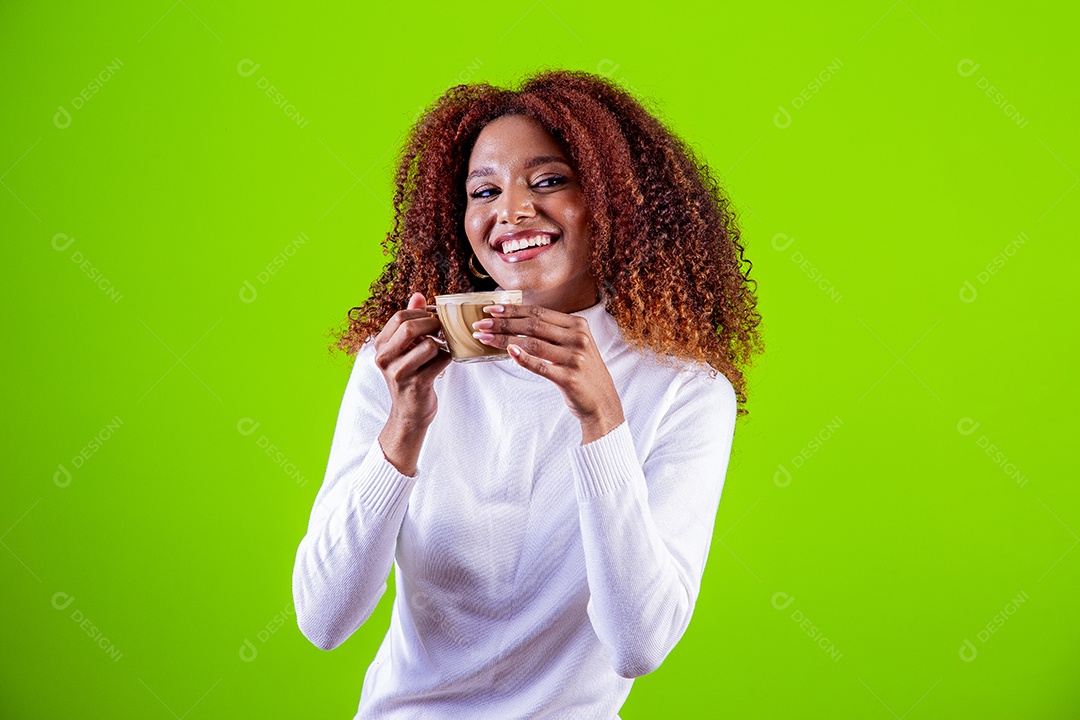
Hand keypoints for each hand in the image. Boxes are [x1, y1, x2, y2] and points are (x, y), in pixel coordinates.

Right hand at [373, 292, 452, 430]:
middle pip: (410, 327)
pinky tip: (445, 360)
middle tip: (443, 328)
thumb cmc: (409, 375)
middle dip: (433, 324)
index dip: (422, 313)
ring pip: (429, 345)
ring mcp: (400, 373)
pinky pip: (441, 361)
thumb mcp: (404, 348)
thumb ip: (409, 321)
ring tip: (443, 347)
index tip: (434, 316)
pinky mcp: (417, 385)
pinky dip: (448, 357)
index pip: (400, 317)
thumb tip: (418, 295)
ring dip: (443, 343)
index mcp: (380, 346)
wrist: (410, 412)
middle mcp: (385, 359)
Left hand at [472, 303, 624, 442]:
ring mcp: (575, 358)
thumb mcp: (573, 345)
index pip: (539, 313)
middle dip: (503, 323)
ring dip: (505, 339)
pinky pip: (541, 366)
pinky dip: (523, 358)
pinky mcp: (570, 377)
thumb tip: (515, 321)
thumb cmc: (581, 371)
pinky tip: (508, 352)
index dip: (513, 309)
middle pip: (533, 325)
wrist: (601, 401)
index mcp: (578, 325)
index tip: (491, 309)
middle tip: (481, 324)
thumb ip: (552, 332)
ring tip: (485, 338)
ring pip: (533, 343)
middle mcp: (578, 338)